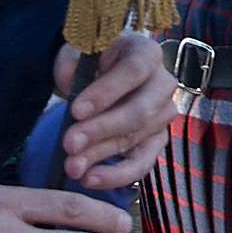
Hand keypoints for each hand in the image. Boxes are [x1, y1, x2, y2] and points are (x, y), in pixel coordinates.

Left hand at [54, 33, 177, 188]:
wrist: (103, 79)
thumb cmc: (92, 63)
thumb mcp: (78, 54)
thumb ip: (71, 63)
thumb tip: (68, 76)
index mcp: (147, 53)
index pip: (134, 70)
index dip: (107, 91)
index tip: (76, 109)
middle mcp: (163, 83)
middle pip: (141, 110)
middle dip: (102, 129)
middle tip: (70, 143)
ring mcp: (163, 114)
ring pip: (136, 138)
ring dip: (101, 154)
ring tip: (71, 166)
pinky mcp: (156, 141)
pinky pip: (142, 163)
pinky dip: (116, 176)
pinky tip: (90, 179)